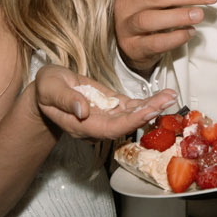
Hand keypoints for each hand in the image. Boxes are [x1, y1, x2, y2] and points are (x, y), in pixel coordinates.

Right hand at [32, 66, 177, 140]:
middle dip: (148, 113)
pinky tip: (163, 96)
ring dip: (153, 107)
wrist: (48, 90)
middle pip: (127, 123)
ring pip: (133, 115)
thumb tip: (82, 110)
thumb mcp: (48, 88)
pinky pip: (133, 107)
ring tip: (170, 96)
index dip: (131, 121)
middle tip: (167, 101)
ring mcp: (107, 116)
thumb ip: (64, 99)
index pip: (111, 128)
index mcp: (82, 125)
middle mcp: (98, 124)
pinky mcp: (112, 106)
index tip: (148, 112)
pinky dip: (148, 101)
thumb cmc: (46, 89)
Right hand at [113, 0, 216, 74]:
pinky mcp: (133, 46)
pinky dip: (175, 37)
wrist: (133, 43)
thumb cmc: (149, 12)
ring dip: (179, 16)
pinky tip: (189, 32)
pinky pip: (155, 42)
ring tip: (199, 15)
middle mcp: (125, 3)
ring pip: (150, 19)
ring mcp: (126, 26)